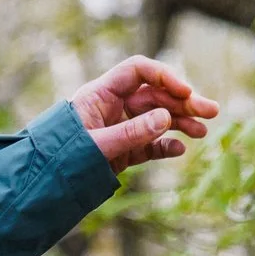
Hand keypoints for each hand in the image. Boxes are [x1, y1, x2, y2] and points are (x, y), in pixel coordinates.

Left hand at [71, 56, 219, 171]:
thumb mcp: (95, 145)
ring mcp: (120, 128)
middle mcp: (113, 107)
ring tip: (203, 132)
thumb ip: (130, 132)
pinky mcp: (124, 150)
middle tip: (211, 111)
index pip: (137, 72)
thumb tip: (167, 118)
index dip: (164, 76)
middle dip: (183, 102)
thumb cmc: (60, 157)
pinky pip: (150, 144)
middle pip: (154, 95)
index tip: (185, 90)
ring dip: (182, 122)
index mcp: (100, 94)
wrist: (43, 184)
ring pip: (157, 119)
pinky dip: (166, 145)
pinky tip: (180, 149)